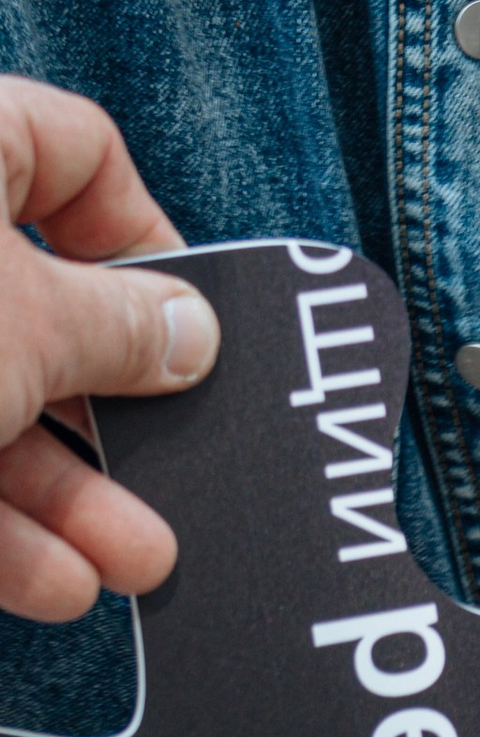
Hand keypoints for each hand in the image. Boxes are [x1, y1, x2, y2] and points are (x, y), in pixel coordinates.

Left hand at [0, 79, 217, 621]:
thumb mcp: (27, 321)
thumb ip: (122, 329)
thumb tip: (187, 333)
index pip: (75, 153)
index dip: (147, 240)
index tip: (195, 328)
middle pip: (41, 308)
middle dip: (116, 413)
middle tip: (180, 467)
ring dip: (71, 496)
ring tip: (137, 561)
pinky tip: (54, 583)